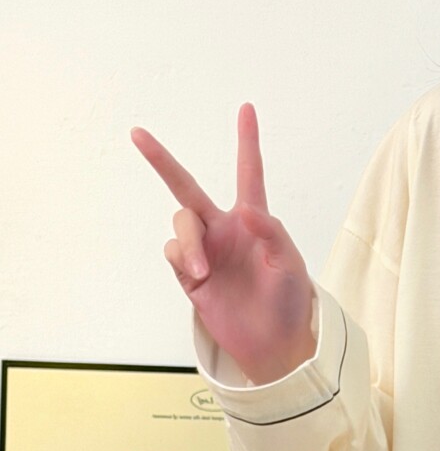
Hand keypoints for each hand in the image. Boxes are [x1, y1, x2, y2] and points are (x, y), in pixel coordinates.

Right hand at [131, 103, 316, 385]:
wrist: (272, 342)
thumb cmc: (289, 301)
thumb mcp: (290, 265)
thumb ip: (271, 233)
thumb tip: (244, 209)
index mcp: (254, 220)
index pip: (249, 174)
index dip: (247, 142)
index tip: (246, 109)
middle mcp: (224, 228)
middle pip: (185, 186)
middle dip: (162, 160)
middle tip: (137, 134)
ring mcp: (204, 249)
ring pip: (180, 222)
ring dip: (188, 243)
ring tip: (204, 271)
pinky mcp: (188, 273)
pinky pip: (172, 251)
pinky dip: (183, 259)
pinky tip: (199, 277)